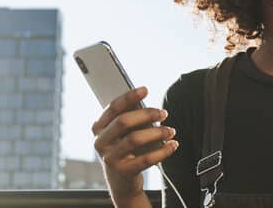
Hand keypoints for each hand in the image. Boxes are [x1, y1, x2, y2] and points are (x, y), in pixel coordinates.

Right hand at [92, 86, 178, 202]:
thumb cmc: (125, 150)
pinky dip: (163, 151)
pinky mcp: (123, 172)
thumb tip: (143, 101)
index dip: (129, 97)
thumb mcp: (122, 133)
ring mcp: (110, 158)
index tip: (145, 90)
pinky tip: (172, 145)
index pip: (113, 108)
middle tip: (164, 113)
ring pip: (134, 139)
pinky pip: (145, 159)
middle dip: (146, 114)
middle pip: (123, 121)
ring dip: (157, 132)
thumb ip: (130, 117)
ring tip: (170, 130)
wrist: (122, 182)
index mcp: (99, 128)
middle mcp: (100, 142)